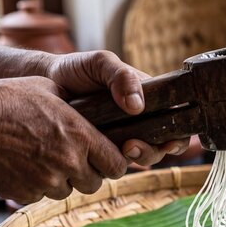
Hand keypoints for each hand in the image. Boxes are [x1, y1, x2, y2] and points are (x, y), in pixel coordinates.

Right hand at [0, 76, 126, 203]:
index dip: (114, 163)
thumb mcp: (48, 89)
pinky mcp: (26, 195)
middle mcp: (69, 162)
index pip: (117, 165)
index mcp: (81, 136)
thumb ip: (77, 105)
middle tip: (72, 160)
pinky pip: (40, 196)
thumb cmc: (6, 100)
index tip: (107, 160)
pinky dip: (36, 186)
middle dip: (87, 174)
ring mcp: (47, 182)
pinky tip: (22, 166)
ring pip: (67, 191)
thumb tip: (94, 107)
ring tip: (42, 158)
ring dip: (61, 180)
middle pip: (95, 184)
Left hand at [43, 51, 189, 164]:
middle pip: (162, 145)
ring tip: (123, 149)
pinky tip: (105, 157)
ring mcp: (125, 136)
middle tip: (133, 146)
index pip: (176, 122)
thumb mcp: (101, 63)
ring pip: (144, 157)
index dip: (179, 136)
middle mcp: (141, 120)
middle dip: (154, 151)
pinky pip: (119, 163)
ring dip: (139, 158)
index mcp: (149, 99)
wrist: (45, 83)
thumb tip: (139, 106)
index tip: (169, 141)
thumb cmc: (76, 69)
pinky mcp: (106, 149)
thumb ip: (121, 77)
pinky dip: (117, 164)